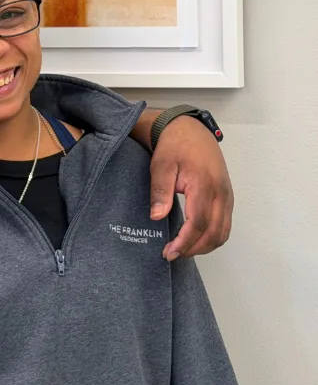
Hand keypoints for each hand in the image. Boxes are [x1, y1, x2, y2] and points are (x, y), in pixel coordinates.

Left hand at [149, 116, 233, 260]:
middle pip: (214, 232)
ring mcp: (227, 195)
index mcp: (204, 185)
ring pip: (224, 231)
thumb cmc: (174, 147)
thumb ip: (160, 191)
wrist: (190, 130)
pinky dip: (213, 236)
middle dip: (194, 248)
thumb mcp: (161, 166)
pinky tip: (195, 238)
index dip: (185, 242)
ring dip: (206, 246)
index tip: (169, 252)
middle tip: (173, 254)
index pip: (198, 223)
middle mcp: (221, 193)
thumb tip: (157, 217)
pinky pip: (226, 223)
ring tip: (183, 249)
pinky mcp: (227, 196)